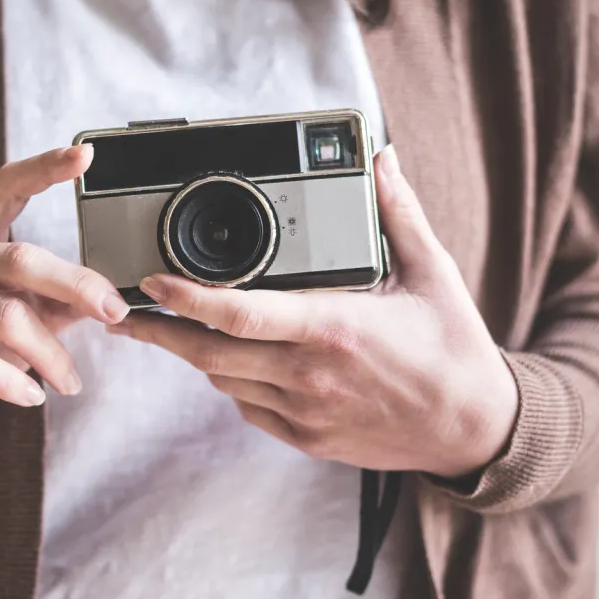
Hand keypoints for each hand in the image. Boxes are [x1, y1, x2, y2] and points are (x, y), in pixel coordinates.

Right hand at [0, 144, 129, 444]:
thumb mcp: (22, 316)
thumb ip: (58, 299)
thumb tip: (114, 295)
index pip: (6, 188)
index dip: (44, 169)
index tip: (85, 155)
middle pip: (21, 258)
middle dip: (77, 286)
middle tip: (115, 311)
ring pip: (5, 316)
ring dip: (51, 354)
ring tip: (71, 381)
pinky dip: (11, 381)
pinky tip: (31, 396)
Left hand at [109, 147, 516, 479]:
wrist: (473, 430)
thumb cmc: (453, 349)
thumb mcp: (432, 273)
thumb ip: (398, 214)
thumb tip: (380, 159)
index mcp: (334, 329)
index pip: (241, 314)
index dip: (186, 298)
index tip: (152, 279)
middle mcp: (310, 375)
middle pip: (210, 354)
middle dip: (160, 332)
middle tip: (124, 311)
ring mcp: (305, 413)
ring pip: (223, 381)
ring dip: (193, 353)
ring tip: (168, 326)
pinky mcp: (306, 438)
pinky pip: (247, 408)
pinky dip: (229, 381)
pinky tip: (224, 359)